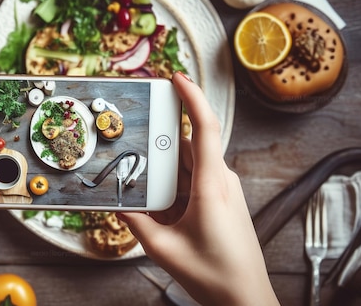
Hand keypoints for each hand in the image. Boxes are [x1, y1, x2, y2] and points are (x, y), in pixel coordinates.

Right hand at [119, 73, 277, 305]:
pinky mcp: (221, 201)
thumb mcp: (163, 248)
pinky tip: (158, 201)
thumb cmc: (214, 275)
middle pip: (188, 145)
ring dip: (166, 169)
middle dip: (161, 142)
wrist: (245, 298)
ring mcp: (223, 190)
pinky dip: (174, 185)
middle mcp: (221, 181)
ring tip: (142, 179)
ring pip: (189, 164)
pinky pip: (193, 181)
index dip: (192, 97)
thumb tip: (115, 202)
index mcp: (211, 186)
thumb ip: (136, 221)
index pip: (205, 128)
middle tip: (134, 142)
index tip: (176, 78)